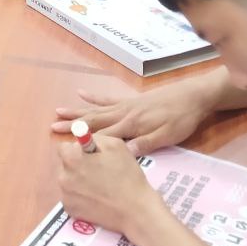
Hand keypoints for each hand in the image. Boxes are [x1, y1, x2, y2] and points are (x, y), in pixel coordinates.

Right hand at [52, 79, 214, 155]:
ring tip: (58, 110)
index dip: (84, 140)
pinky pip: (108, 98)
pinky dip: (94, 97)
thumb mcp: (167, 136)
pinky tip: (82, 93)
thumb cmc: (182, 119)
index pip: (103, 135)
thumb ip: (145, 144)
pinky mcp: (131, 100)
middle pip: (93, 120)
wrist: (194, 97)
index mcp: (131, 126)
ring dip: (77, 111)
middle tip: (52, 125)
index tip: (65, 144)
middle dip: (73, 124)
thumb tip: (122, 152)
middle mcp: (124, 114)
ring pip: (96, 109)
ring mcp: (126, 105)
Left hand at [58, 135, 160, 235]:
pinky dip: (80, 196)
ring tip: (98, 186)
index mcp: (71, 158)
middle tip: (97, 170)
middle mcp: (62, 176)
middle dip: (77, 164)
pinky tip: (96, 198)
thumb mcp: (115, 145)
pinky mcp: (70, 210)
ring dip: (78, 180)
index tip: (90, 155)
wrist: (134, 210)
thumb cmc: (126, 175)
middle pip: (65, 164)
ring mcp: (65, 195)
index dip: (78, 149)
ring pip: (68, 181)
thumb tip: (82, 138)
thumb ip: (94, 137)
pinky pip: (71, 197)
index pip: (64, 147)